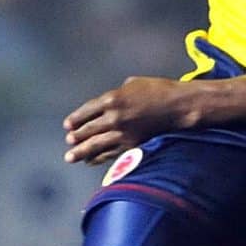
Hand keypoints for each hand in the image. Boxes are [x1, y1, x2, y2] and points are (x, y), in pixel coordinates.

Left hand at [63, 77, 197, 163]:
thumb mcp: (132, 84)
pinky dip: (99, 157)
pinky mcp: (132, 144)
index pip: (87, 111)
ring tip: (70, 157)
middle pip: (88, 130)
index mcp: (112, 98)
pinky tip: (91, 160)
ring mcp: (123, 132)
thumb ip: (116, 94)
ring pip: (96, 145)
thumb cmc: (158, 90)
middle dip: (76, 137)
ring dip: (82, 152)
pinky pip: (111, 153)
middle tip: (68, 142)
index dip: (75, 119)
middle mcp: (114, 116)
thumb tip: (106, 104)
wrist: (178, 106)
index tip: (68, 125)